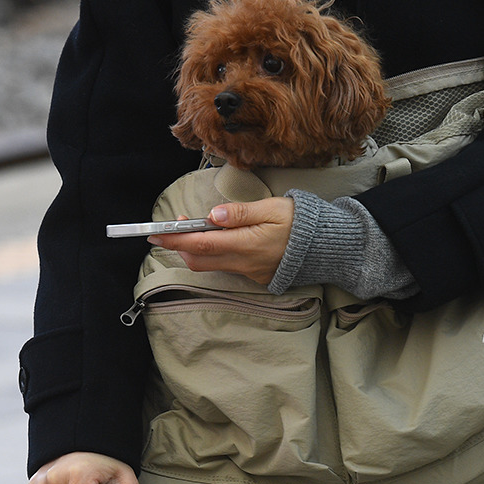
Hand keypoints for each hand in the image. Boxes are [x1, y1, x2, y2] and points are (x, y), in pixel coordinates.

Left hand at [148, 197, 293, 284]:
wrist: (326, 246)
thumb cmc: (301, 222)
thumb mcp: (273, 208)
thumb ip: (241, 213)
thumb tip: (213, 216)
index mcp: (247, 244)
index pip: (202, 244)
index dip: (176, 240)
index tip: (157, 234)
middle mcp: (245, 263)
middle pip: (200, 260)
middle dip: (179, 247)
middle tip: (170, 229)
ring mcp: (249, 272)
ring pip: (211, 266)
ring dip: (195, 251)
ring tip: (192, 230)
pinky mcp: (255, 276)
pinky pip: (226, 268)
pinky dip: (213, 255)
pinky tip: (216, 241)